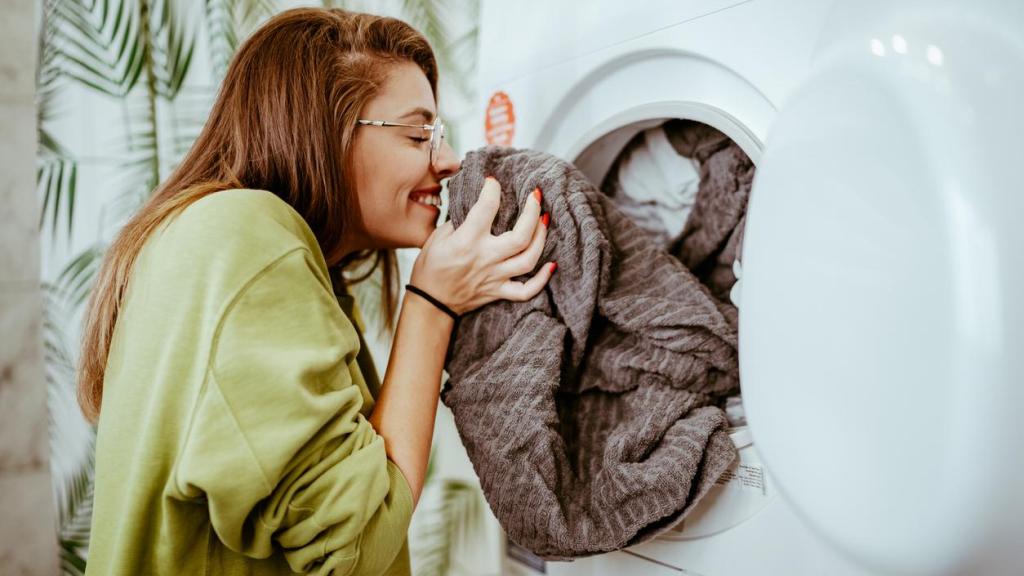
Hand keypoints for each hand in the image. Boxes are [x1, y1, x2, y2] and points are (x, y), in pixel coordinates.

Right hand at [410, 177, 554, 314]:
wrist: (431, 303)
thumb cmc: (431, 268)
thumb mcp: (437, 238)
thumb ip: (459, 221)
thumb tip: (479, 206)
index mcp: (467, 241)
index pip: (487, 208)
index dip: (493, 190)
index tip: (493, 182)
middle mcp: (485, 258)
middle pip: (520, 236)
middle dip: (532, 212)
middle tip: (535, 195)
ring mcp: (495, 277)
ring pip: (528, 260)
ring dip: (541, 238)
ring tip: (544, 220)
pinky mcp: (499, 292)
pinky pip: (526, 291)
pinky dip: (542, 280)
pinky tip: (551, 265)